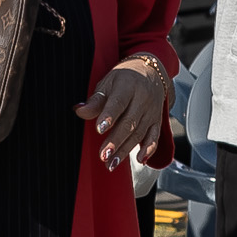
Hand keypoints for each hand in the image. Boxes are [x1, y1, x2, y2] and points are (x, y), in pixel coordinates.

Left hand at [74, 56, 168, 170]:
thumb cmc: (124, 79)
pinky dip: (148, 149)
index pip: (118, 102)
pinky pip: (154, 136)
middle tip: (103, 155)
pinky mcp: (157, 121)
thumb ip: (96, 100)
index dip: (109, 115)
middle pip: (129, 122)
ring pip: (139, 133)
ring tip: (111, 163)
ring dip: (126, 150)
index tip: (99, 129)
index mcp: (128, 85)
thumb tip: (79, 111)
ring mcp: (151, 111)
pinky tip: (139, 159)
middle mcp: (143, 99)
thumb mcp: (108, 83)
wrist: (150, 72)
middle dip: (116, 140)